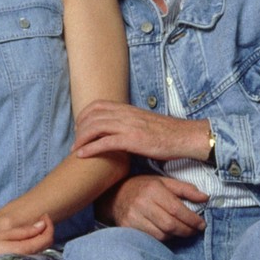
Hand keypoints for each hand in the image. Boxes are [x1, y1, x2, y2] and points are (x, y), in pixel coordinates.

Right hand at [0, 215, 53, 256]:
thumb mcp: (1, 236)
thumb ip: (23, 232)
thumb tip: (43, 224)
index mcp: (23, 250)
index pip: (47, 239)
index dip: (50, 225)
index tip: (44, 215)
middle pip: (45, 245)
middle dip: (46, 230)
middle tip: (40, 218)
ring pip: (39, 251)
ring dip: (40, 237)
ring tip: (32, 227)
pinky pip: (32, 255)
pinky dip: (34, 245)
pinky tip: (25, 239)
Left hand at [73, 100, 209, 162]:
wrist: (184, 137)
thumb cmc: (167, 133)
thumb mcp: (144, 122)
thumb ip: (130, 122)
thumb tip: (119, 129)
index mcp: (128, 109)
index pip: (98, 105)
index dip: (84, 114)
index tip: (79, 126)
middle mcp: (126, 114)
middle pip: (92, 116)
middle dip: (79, 128)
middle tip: (75, 140)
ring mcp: (128, 126)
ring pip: (95, 127)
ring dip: (81, 139)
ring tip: (75, 149)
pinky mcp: (132, 140)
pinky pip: (105, 143)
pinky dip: (90, 148)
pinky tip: (82, 155)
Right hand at [99, 174, 207, 238]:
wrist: (115, 195)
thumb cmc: (143, 187)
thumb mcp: (164, 182)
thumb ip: (185, 189)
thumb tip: (206, 197)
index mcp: (153, 190)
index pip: (177, 209)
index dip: (192, 219)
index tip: (201, 224)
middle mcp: (142, 203)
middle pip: (170, 224)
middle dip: (186, 230)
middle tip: (194, 230)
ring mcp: (133, 217)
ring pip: (161, 234)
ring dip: (175, 235)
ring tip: (180, 230)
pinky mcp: (128, 228)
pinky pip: (151, 238)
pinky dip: (162, 238)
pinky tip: (166, 232)